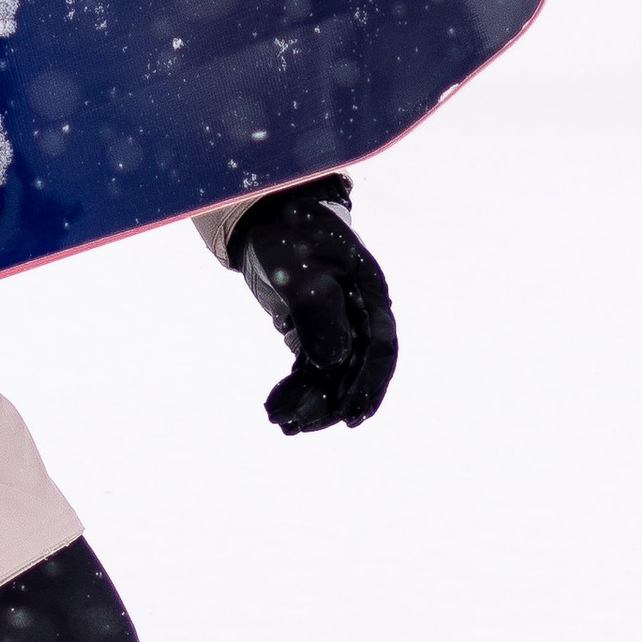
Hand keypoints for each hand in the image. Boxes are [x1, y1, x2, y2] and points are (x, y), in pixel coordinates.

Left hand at [231, 177, 395, 434]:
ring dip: (310, 402)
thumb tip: (332, 363)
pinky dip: (295, 389)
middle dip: (330, 402)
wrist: (262, 216)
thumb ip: (318, 311)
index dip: (369, 385)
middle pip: (355, 369)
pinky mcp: (311, 331)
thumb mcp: (299, 267)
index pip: (379, 348)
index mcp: (368, 292)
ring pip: (331, 375)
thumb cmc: (287, 232)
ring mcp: (336, 323)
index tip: (351, 417)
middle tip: (298, 425)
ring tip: (280, 423)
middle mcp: (358, 312)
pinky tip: (275, 407)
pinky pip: (310, 369)